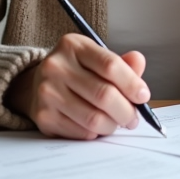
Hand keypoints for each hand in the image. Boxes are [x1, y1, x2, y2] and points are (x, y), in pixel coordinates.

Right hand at [5, 33, 149, 139]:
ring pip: (94, 118)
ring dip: (112, 125)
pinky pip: (81, 132)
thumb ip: (121, 64)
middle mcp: (56, 66)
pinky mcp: (44, 117)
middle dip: (126, 111)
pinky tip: (96, 126)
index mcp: (73, 45)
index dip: (132, 83)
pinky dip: (95, 133)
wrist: (36, 85)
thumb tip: (139, 62)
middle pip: (104, 95)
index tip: (143, 96)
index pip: (110, 65)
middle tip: (133, 118)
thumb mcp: (96, 58)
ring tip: (117, 123)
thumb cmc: (76, 71)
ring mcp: (47, 92)